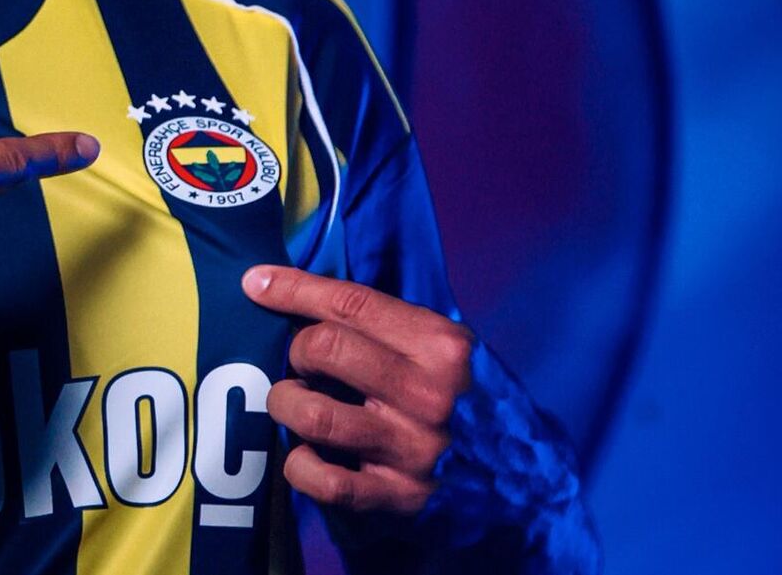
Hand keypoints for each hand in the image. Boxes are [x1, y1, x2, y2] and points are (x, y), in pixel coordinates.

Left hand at [244, 265, 472, 517]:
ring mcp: (414, 451)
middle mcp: (430, 397)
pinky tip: (306, 455)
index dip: (293, 288)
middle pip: (323, 349)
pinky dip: (300, 465)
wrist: (526, 481)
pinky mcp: (400, 498)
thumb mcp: (438, 348)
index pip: (351, 302)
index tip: (255, 283)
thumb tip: (282, 284)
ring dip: (287, 404)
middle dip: (297, 351)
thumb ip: (377, 321)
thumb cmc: (462, 398)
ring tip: (296, 404)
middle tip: (303, 363)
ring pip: (312, 414)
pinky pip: (323, 481)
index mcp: (441, 347)